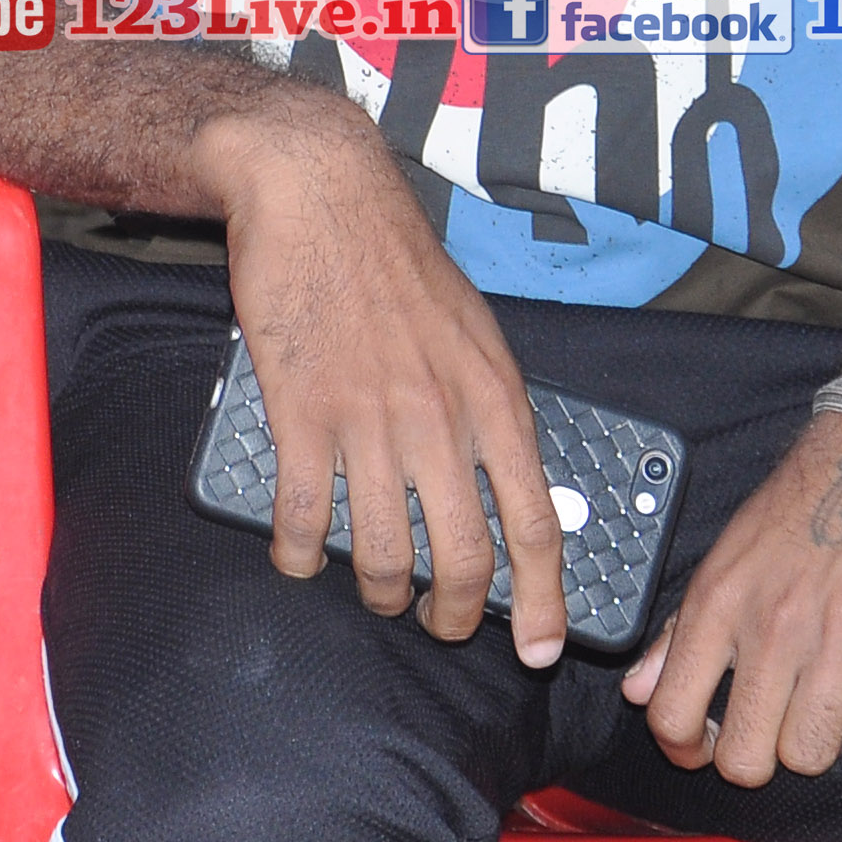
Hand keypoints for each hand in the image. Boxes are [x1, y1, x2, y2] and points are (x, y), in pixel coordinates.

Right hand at [200, 99, 568, 659]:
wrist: (321, 194)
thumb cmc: (399, 258)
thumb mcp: (476, 330)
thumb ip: (489, 406)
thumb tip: (501, 478)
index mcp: (494, 398)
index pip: (535, 524)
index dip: (542, 601)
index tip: (537, 647)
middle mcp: (439, 420)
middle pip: (461, 560)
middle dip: (453, 616)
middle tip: (441, 625)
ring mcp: (368, 422)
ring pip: (382, 555)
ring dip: (380, 593)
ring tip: (377, 594)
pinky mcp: (302, 414)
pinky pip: (303, 519)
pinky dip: (300, 556)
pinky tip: (299, 559)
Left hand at [626, 405, 841, 781]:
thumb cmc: (809, 502)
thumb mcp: (728, 554)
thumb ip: (680, 630)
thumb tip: (640, 692)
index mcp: (720, 600)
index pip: (672, 716)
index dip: (685, 749)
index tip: (704, 745)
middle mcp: (775, 623)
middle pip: (747, 760)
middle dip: (754, 758)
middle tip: (770, 728)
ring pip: (812, 754)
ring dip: (816, 736)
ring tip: (822, 696)